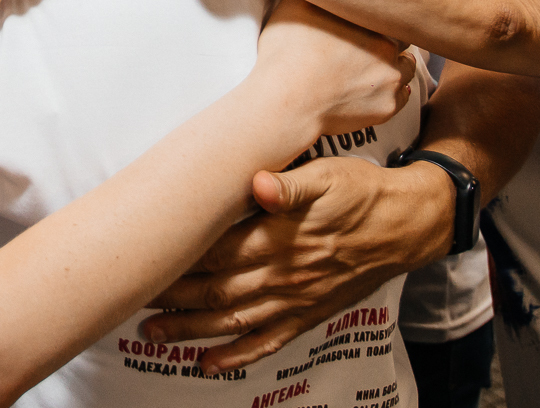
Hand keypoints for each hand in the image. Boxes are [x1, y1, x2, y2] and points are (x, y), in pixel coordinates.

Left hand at [141, 157, 451, 372]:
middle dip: (172, 298)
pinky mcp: (308, 315)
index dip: (179, 258)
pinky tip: (209, 364)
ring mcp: (296, 300)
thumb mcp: (328, 176)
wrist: (406, 224)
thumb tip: (257, 182)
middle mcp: (283, 274)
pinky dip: (237, 357)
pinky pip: (268, 342)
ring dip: (191, 331)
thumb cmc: (360, 192)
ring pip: (233, 321)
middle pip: (216, 290)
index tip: (145, 258)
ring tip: (152, 334)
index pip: (216, 252)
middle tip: (133, 298)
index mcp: (280, 236)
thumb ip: (289, 184)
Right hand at [255, 0, 415, 135]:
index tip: (371, 18)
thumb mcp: (293, 6)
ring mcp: (390, 80)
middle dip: (390, 39)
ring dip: (396, 65)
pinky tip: (377, 90)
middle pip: (402, 39)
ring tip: (376, 68)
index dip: (379, 15)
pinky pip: (402, 97)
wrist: (286, 102)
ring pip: (407, 68)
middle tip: (372, 43)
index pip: (389, 12)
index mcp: (368, 20)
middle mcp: (387, 47)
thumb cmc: (285, 54)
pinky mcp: (386, 108)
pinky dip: (393, 92)